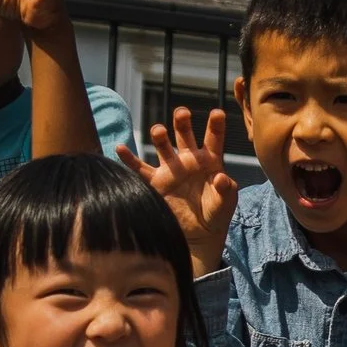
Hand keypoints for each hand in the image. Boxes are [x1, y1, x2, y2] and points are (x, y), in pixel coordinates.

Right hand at [120, 106, 236, 273]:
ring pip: (163, 146)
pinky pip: (140, 168)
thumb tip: (221, 178)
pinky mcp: (157, 182)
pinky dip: (129, 159)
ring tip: (158, 131)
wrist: (199, 233)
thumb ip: (225, 190)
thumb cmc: (217, 214)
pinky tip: (120, 148)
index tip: (217, 113)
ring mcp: (171, 169)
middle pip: (184, 135)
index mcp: (210, 160)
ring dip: (160, 137)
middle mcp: (189, 159)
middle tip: (182, 113)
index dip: (216, 125)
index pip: (213, 138)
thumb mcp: (225, 203)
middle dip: (182, 122)